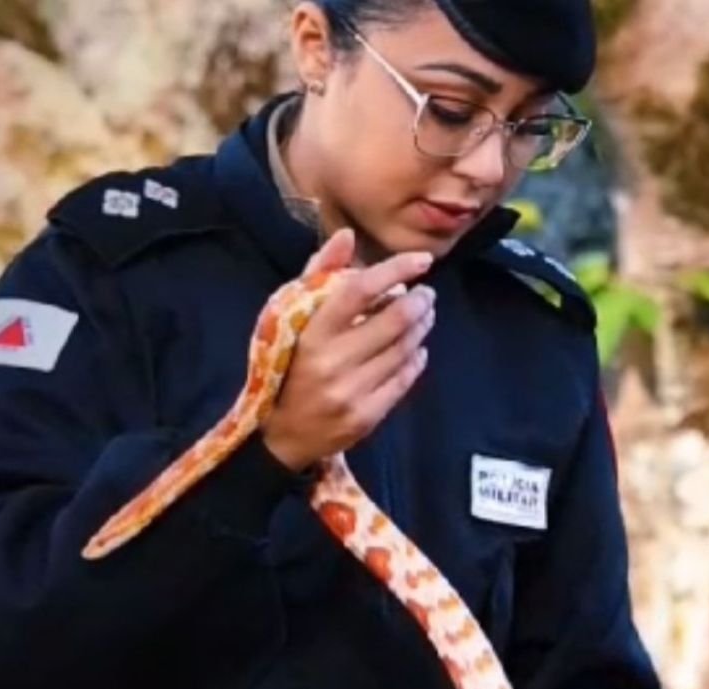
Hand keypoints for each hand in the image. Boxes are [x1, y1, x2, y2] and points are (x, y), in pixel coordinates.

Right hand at [261, 228, 435, 471]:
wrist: (281, 433)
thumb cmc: (287, 365)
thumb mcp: (289, 317)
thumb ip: (319, 275)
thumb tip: (348, 236)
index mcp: (310, 332)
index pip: (360, 291)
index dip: (395, 270)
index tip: (422, 260)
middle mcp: (332, 361)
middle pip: (393, 320)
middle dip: (419, 301)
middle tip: (427, 293)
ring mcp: (351, 391)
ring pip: (404, 350)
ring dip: (421, 327)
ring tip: (424, 315)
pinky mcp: (366, 416)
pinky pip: (404, 380)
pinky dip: (416, 358)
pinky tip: (417, 348)